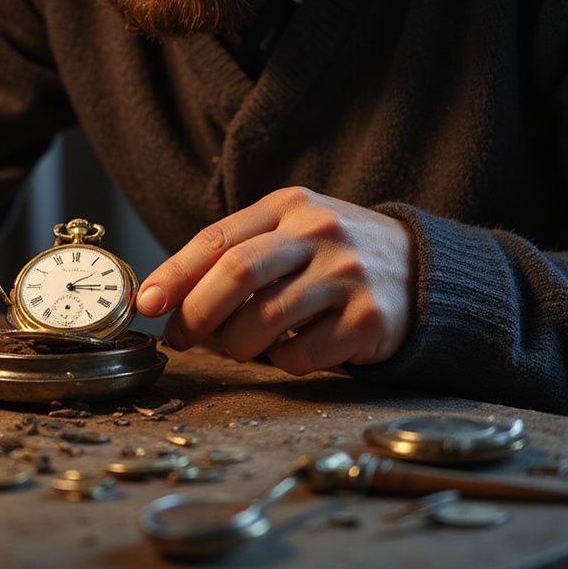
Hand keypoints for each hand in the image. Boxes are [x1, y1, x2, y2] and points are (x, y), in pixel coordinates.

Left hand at [136, 187, 414, 373]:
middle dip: (197, 312)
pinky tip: (291, 350)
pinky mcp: (370, 320)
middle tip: (179, 337)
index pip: (217, 239)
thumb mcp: (290, 231)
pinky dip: (282, 362)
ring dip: (237, 344)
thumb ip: (236, 252)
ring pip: (265, 321)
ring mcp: (347, 275)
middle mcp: (319, 233)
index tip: (146, 303)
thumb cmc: (332, 254)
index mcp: (289, 206)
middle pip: (238, 273)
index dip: (174, 274)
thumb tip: (166, 296)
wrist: (421, 269)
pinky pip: (302, 355)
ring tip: (240, 345)